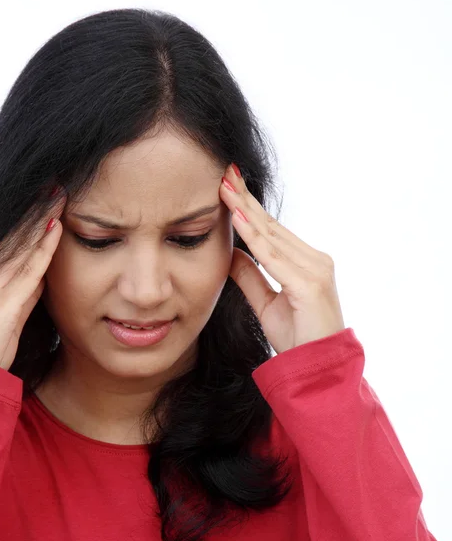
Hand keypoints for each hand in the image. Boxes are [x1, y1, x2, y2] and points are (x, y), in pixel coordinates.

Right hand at [0, 193, 65, 370]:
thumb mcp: (4, 318)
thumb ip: (22, 295)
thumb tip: (42, 276)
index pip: (7, 244)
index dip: (26, 221)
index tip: (43, 200)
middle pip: (14, 239)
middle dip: (35, 211)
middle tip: (54, 187)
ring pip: (21, 247)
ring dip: (41, 220)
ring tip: (59, 196)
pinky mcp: (1, 305)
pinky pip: (28, 270)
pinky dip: (43, 247)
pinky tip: (55, 228)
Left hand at [219, 165, 344, 354]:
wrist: (317, 368)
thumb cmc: (296, 337)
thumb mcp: (265, 303)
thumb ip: (251, 277)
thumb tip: (231, 253)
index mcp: (305, 262)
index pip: (270, 229)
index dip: (247, 208)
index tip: (227, 187)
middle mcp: (313, 259)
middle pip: (271, 224)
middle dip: (245, 198)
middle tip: (224, 172)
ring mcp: (314, 269)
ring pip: (272, 235)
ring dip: (246, 209)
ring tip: (225, 187)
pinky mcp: (309, 283)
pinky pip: (274, 257)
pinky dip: (255, 237)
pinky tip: (238, 219)